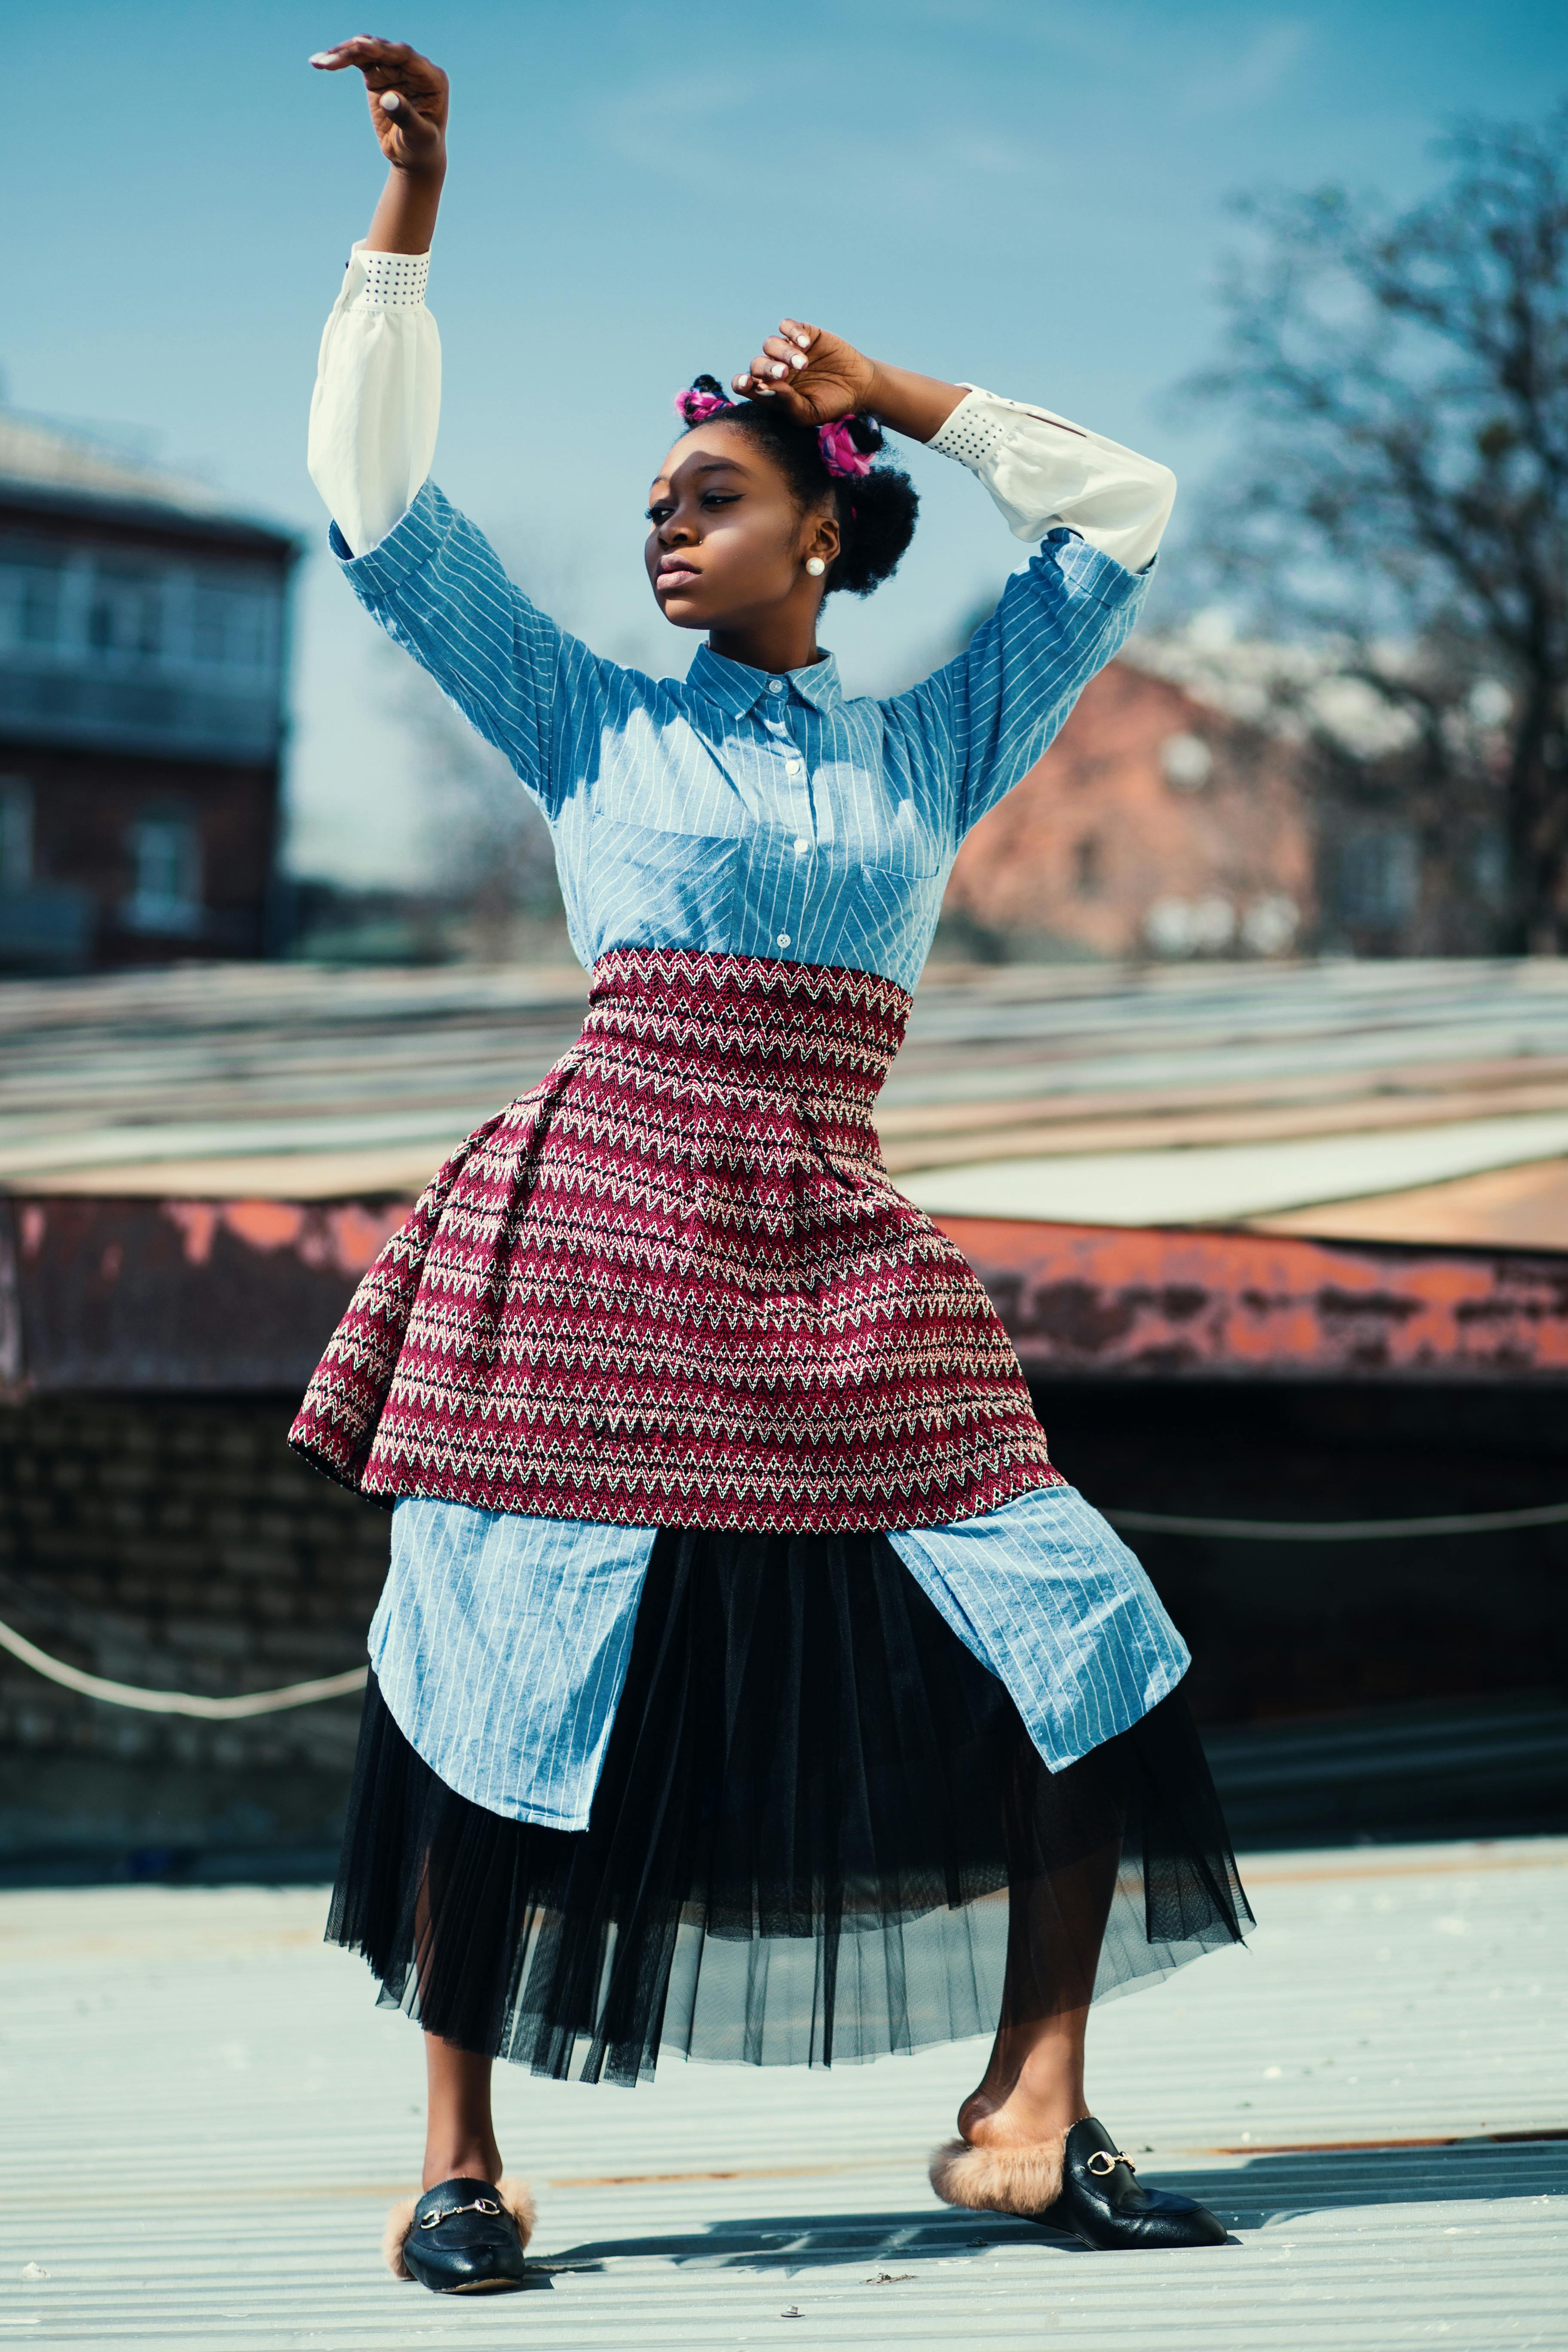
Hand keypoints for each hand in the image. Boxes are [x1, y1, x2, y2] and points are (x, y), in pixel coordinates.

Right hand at [310, 36, 448, 174]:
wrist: (414, 158)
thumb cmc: (422, 149)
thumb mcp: (419, 137)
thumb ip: (407, 117)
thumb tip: (389, 99)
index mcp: (431, 78)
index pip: (405, 56)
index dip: (382, 49)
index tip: (359, 45)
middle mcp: (413, 68)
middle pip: (381, 50)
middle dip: (354, 52)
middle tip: (329, 61)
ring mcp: (394, 69)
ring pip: (366, 51)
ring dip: (341, 54)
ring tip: (319, 62)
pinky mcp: (378, 74)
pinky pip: (357, 60)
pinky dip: (339, 61)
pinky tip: (320, 63)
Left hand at [732, 320, 879, 423]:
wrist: (859, 388)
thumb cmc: (831, 406)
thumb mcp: (809, 413)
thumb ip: (787, 403)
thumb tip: (765, 387)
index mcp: (771, 392)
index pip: (746, 385)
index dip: (741, 383)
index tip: (746, 383)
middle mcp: (776, 370)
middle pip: (757, 363)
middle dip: (767, 368)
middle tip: (784, 374)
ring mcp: (788, 350)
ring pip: (771, 344)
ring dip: (783, 352)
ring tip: (803, 364)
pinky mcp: (804, 335)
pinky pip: (788, 326)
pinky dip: (793, 332)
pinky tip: (806, 344)